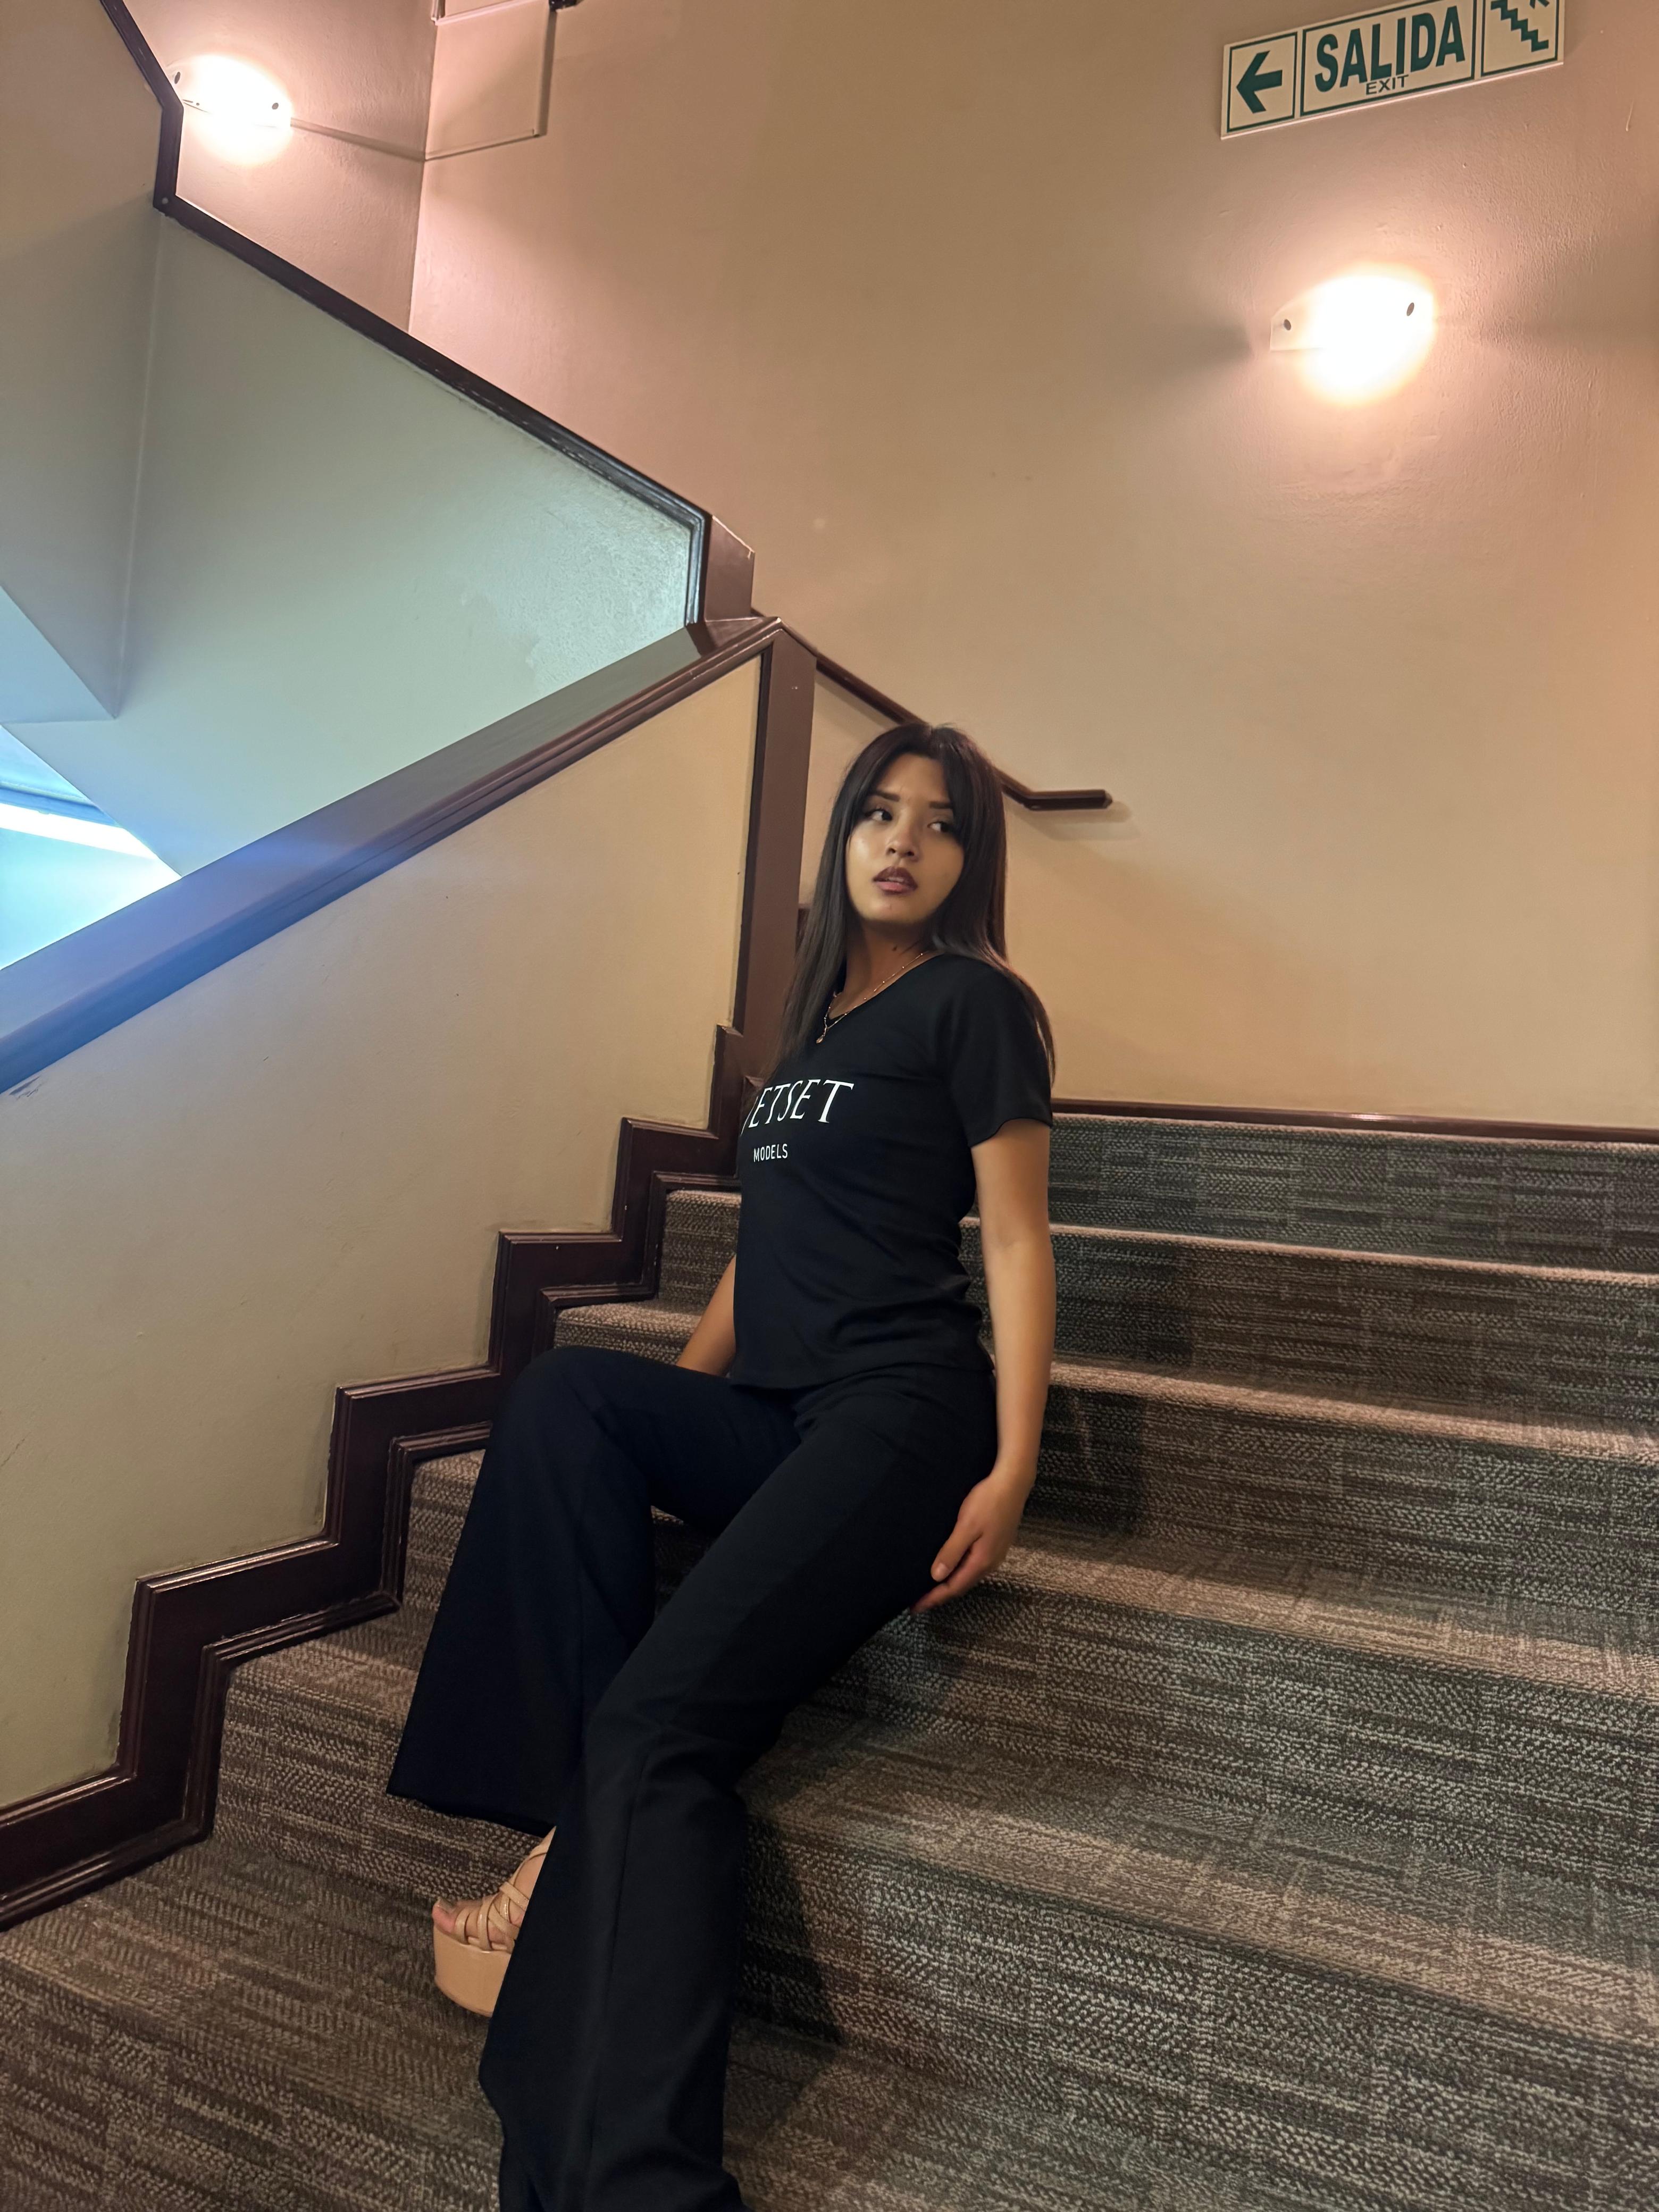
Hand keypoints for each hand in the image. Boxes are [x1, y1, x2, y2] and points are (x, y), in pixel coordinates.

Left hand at [911, 1464, 1032, 1612]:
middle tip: (918, 1599)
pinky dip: (959, 1571)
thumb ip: (952, 1552)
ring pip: (968, 1576)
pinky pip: (973, 1565)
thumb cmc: (988, 1501)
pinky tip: (950, 1566)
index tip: (915, 1607)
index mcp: (982, 1561)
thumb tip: (936, 1577)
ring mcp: (995, 1554)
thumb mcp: (966, 1526)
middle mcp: (990, 1563)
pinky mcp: (995, 1544)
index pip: (953, 1588)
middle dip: (940, 1594)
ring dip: (950, 1583)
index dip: (933, 1598)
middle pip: (961, 1585)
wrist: (1013, 1483)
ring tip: (931, 1586)